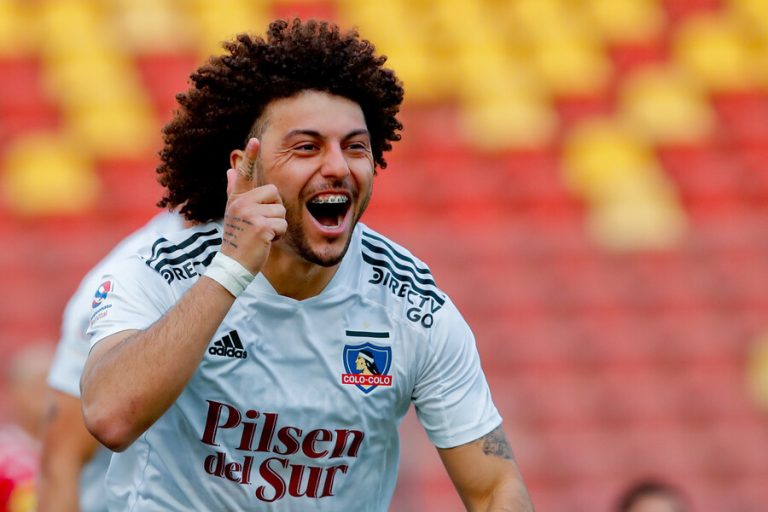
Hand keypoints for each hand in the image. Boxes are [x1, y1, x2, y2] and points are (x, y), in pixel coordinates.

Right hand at [221, 138, 286, 273]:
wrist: (232, 265)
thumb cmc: (238, 240)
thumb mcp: (233, 213)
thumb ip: (234, 191)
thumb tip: (230, 170)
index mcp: (237, 199)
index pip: (245, 175)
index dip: (250, 157)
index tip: (255, 140)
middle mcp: (241, 204)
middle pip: (274, 193)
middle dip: (275, 210)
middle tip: (261, 226)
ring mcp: (250, 215)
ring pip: (281, 210)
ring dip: (277, 225)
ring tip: (261, 235)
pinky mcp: (261, 227)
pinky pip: (282, 224)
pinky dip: (278, 235)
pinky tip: (265, 242)